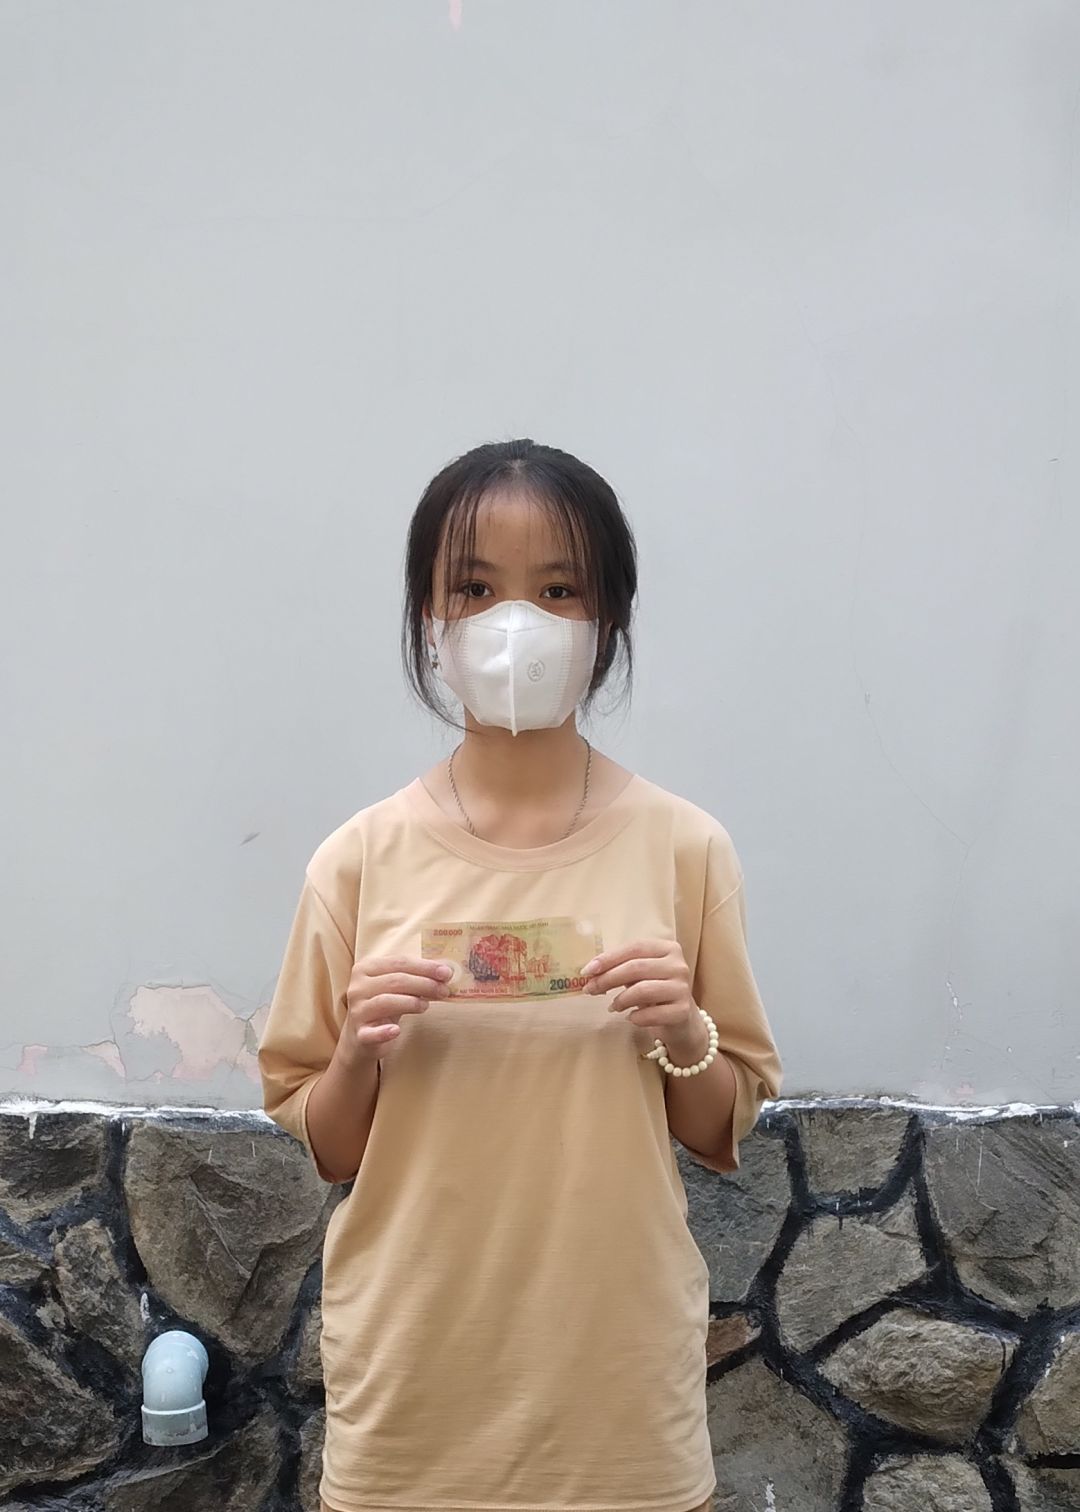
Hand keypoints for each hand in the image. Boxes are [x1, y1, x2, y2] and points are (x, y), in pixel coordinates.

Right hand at [338, 955, 451, 1064]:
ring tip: (427, 1005)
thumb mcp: (396, 987)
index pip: (399, 962)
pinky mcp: (360, 1034)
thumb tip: (445, 972)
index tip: (446, 973)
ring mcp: (357, 1011)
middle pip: (395, 980)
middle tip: (444, 990)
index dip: (425, 967)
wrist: (362, 1036)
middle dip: (424, 984)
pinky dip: (385, 1032)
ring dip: (411, 1002)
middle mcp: (358, 987)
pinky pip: (372, 1033)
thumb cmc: (384, 1004)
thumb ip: (416, 977)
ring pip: (386, 1001)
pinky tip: (397, 1031)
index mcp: (366, 968)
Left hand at [582, 939, 709, 1062]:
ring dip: (620, 1000)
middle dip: (608, 979)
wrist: (682, 1020)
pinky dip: (635, 1017)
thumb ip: (620, 968)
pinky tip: (631, 1017)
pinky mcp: (682, 1011)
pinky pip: (651, 1014)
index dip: (609, 958)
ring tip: (613, 1007)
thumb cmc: (655, 991)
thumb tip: (590, 972)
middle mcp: (678, 965)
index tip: (587, 971)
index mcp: (667, 948)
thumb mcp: (640, 975)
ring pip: (642, 990)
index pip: (635, 947)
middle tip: (590, 989)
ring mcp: (682, 988)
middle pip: (636, 967)